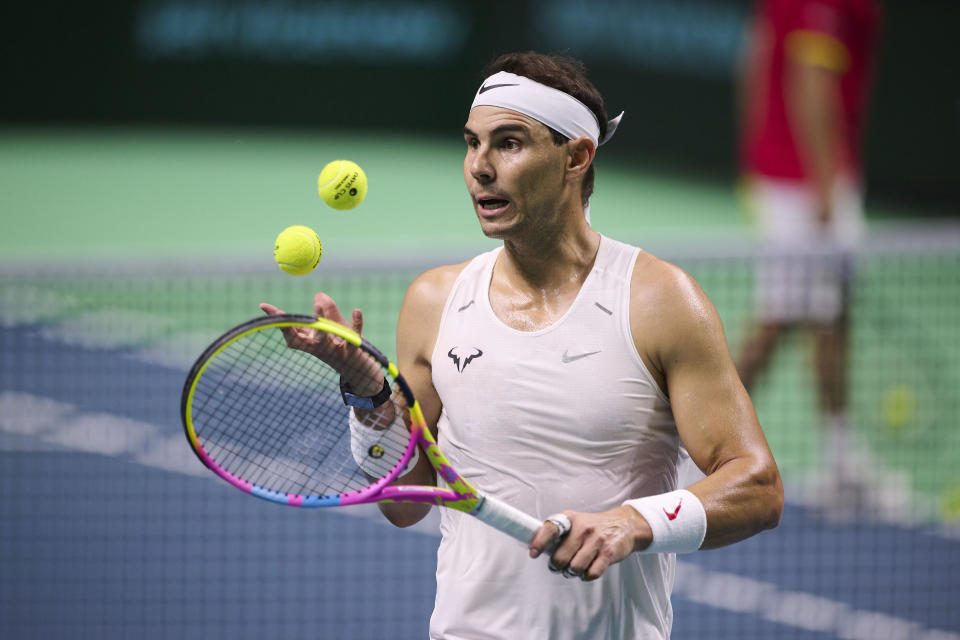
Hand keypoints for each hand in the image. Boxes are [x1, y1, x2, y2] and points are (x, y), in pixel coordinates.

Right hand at [259, 293, 380, 395]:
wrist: (361, 370)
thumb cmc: (343, 344)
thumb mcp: (334, 325)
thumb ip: (327, 310)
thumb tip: (318, 295)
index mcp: (309, 342)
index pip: (290, 331)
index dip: (278, 319)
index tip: (264, 306)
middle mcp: (318, 348)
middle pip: (300, 341)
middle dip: (292, 325)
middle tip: (283, 312)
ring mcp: (334, 352)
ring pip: (323, 339)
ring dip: (320, 321)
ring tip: (318, 304)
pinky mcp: (352, 352)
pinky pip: (353, 338)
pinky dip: (356, 324)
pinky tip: (357, 310)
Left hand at [529, 506, 651, 580]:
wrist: (624, 525)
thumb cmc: (594, 526)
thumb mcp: (576, 522)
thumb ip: (559, 534)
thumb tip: (538, 550)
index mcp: (570, 519)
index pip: (550, 529)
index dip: (540, 542)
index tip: (533, 553)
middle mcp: (583, 528)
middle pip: (560, 557)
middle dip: (557, 567)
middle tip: (558, 567)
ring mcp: (597, 540)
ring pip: (575, 568)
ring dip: (572, 573)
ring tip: (573, 569)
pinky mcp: (609, 553)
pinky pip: (591, 574)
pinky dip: (586, 577)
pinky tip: (587, 571)